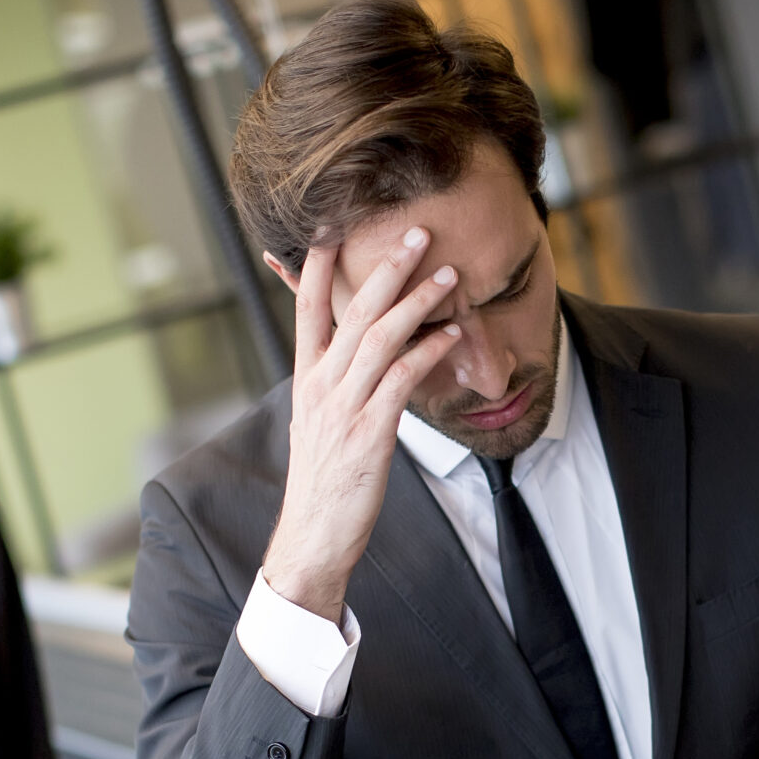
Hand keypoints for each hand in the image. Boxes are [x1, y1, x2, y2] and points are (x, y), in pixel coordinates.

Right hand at [260, 230, 464, 621]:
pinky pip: (401, 380)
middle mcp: (321, 384)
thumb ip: (334, 381)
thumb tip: (356, 354)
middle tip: (418, 233)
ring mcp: (344, 406)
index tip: (338, 224)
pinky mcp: (370, 432)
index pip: (307, 306)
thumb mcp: (318, 421)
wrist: (313, 534)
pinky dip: (429, 352)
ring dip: (418, 302)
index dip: (321, 263)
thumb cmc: (323, 479)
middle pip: (353, 310)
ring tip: (448, 276)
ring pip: (381, 338)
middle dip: (388, 268)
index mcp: (306, 377)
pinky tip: (452, 336)